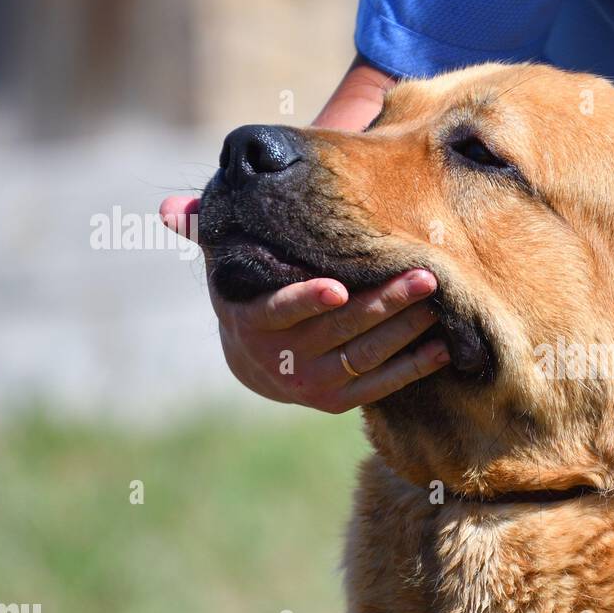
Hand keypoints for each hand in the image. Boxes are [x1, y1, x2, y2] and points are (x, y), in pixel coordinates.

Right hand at [162, 57, 450, 411]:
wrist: (258, 360)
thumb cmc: (251, 292)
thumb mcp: (227, 265)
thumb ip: (206, 235)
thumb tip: (170, 210)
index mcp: (252, 321)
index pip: (281, 310)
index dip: (306, 300)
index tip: (336, 287)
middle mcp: (282, 359)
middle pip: (340, 329)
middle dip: (384, 302)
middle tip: (424, 275)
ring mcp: (313, 384)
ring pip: (366, 356)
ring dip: (406, 330)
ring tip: (438, 301)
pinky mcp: (339, 403)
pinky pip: (382, 386)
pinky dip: (414, 367)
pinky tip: (443, 347)